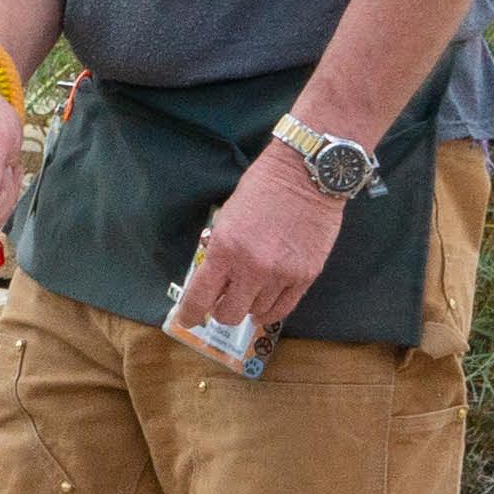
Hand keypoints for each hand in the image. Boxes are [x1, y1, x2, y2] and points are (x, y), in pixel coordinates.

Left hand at [172, 148, 345, 349]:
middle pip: (230, 314)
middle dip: (222, 311)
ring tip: (251, 291)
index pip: (200, 297)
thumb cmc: (263, 188)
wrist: (306, 174)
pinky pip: (283, 309)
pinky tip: (265, 304)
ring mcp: (281, 274)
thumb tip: (215, 280)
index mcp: (225, 249)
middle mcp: (252, 267)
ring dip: (249, 305)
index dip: (190, 314)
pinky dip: (271, 310)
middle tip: (224, 301)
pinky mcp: (306, 276)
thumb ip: (219, 251)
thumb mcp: (227, 216)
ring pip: (257, 313)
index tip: (187, 319)